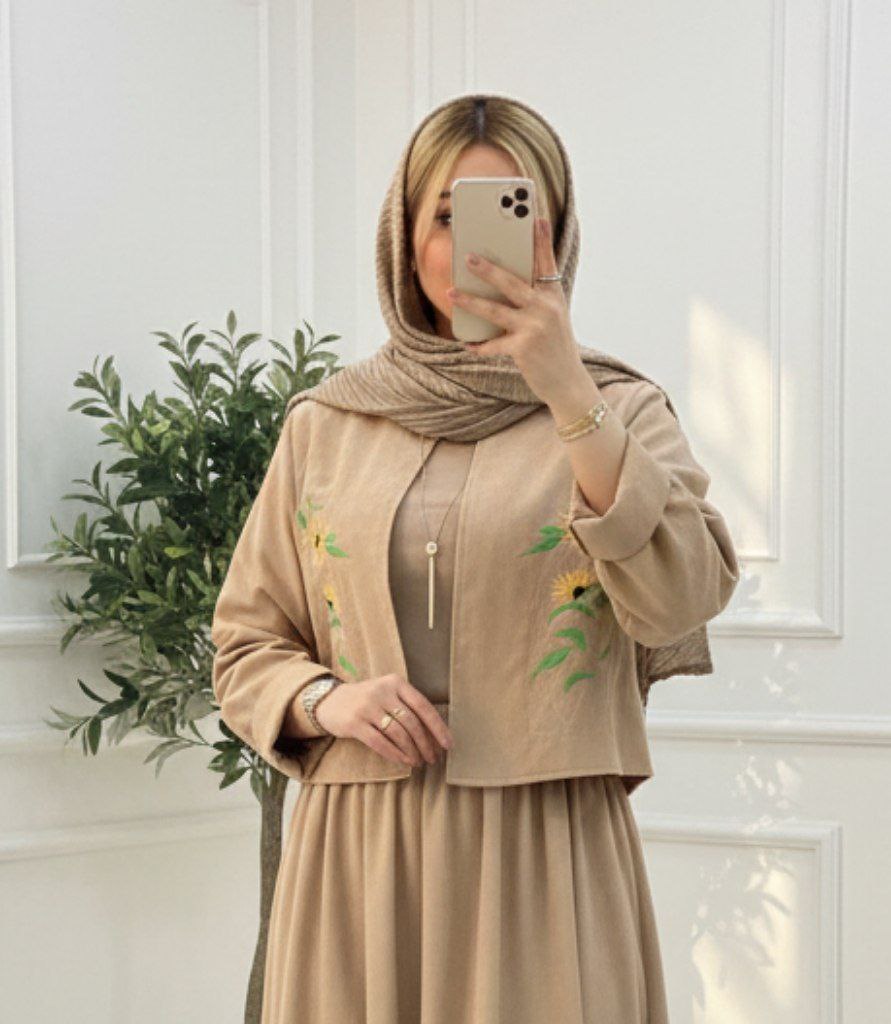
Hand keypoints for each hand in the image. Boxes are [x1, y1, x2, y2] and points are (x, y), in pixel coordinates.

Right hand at [314, 673, 453, 767]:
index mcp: (395, 682)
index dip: (438, 727)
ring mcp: (367, 706)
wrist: (329, 700)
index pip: (423, 706)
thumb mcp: (387, 693)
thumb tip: (434, 734)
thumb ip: (407, 706)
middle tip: (432, 758)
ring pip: (398, 734)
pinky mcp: (354, 723)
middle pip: (412, 722)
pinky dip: (395, 754)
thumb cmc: (366, 700)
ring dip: (412, 751)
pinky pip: (380, 743)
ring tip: (418, 762)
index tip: (448, 744)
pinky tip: (404, 761)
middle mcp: (382, 692)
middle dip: (426, 744)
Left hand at [446, 217, 585, 404]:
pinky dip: (478, 345)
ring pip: (495, 310)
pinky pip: (493, 344)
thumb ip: (534, 299)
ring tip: (451, 291)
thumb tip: (500, 285)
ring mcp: (535, 328)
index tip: (535, 216)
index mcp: (554, 296)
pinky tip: (466, 344)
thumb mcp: (552, 318)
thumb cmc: (555, 347)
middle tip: (468, 256)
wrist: (567, 382)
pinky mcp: (524, 348)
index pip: (546, 262)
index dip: (540, 239)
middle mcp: (546, 308)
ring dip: (470, 300)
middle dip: (488, 268)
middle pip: (512, 282)